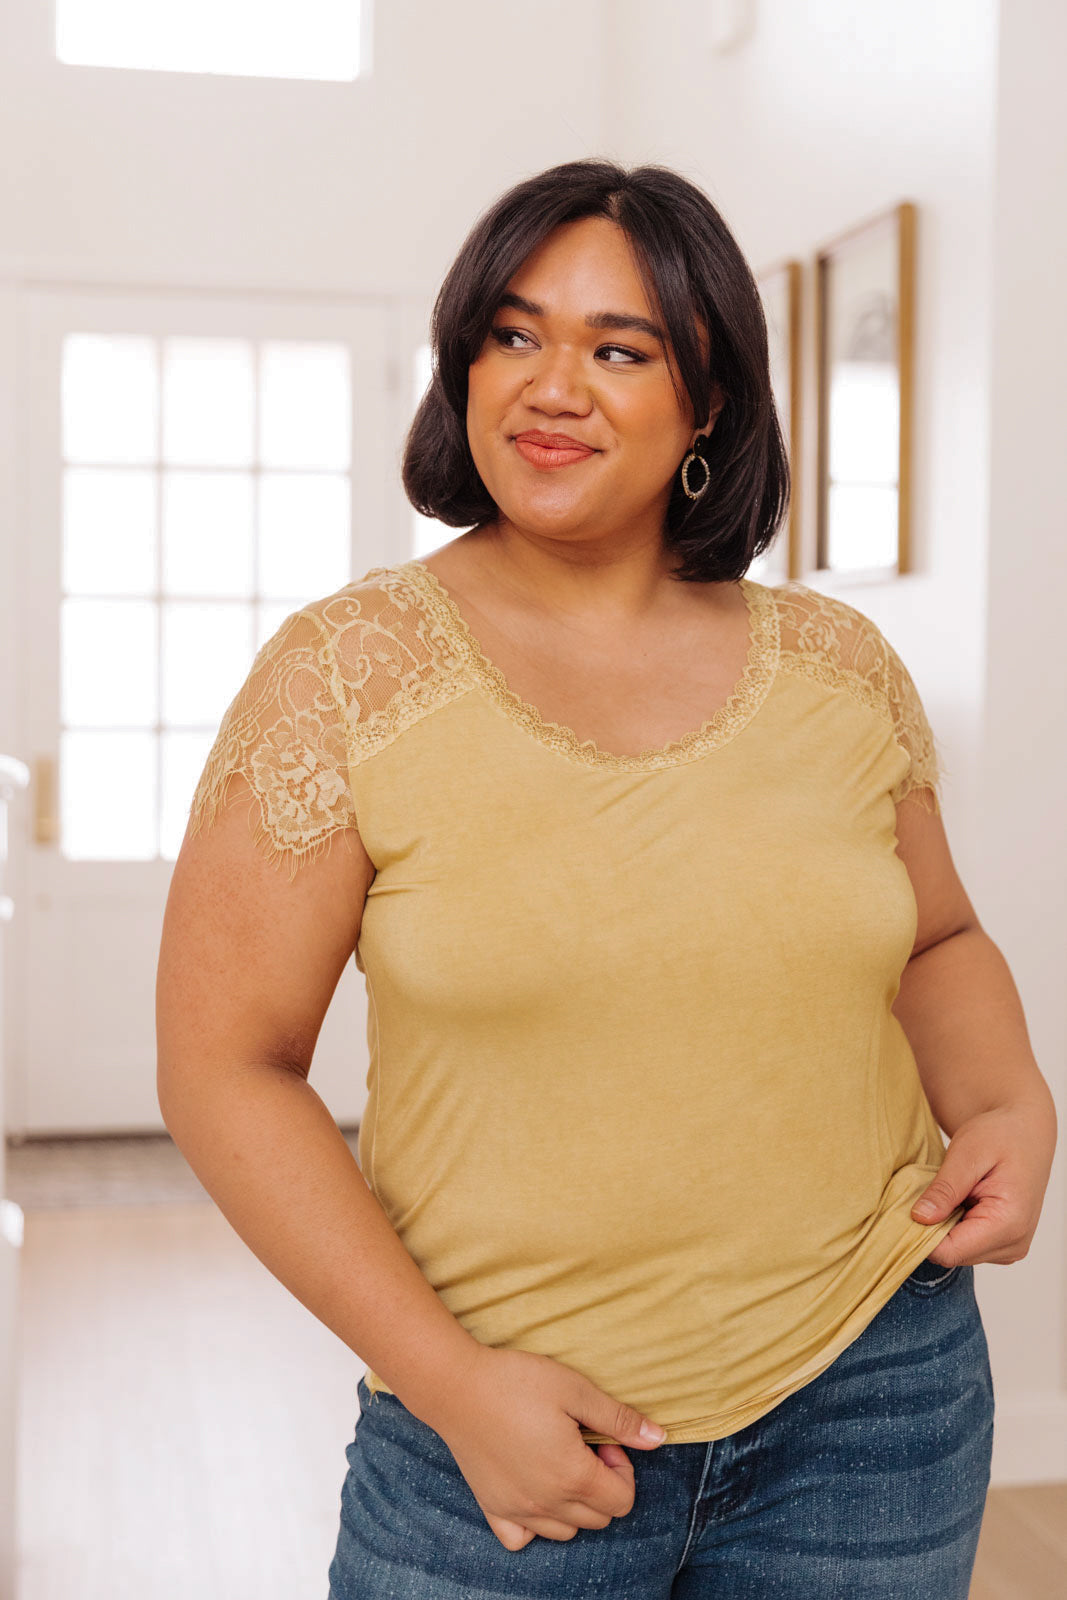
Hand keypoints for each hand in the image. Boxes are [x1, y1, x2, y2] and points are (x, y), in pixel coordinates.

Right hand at [422, 1344, 667, 1550]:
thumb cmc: (517, 1381)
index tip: (604, 1439)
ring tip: (560, 1462)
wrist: (456, 1385)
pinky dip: (535, 1524)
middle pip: (599, 1519)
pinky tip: (533, 1489)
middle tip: (583, 1444)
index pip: (623, 1501)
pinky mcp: (492, 1508)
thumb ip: (618, 1419)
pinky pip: (522, 1539)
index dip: (623, 1469)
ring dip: (575, 1505)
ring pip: (566, 1532)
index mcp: (572, 1476)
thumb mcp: (575, 1389)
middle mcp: (547, 1505)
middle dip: (603, 1484)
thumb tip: (660, 1438)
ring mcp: (518, 1511)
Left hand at [910, 1094, 1056, 1267]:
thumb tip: (920, 1218)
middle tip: (928, 1193)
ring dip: (942, 1226)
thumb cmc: (1000, 1136)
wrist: (1024, 1132)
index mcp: (1009, 1224)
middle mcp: (1014, 1244)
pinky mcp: (1002, 1244)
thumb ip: (945, 1189)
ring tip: (948, 1194)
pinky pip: (966, 1245)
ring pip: (956, 1252)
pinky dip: (953, 1226)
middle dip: (931, 1228)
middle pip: (952, 1255)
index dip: (921, 1234)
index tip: (906, 1208)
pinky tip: (956, 1202)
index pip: (950, 1252)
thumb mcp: (967, 1153)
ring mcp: (1010, 1247)